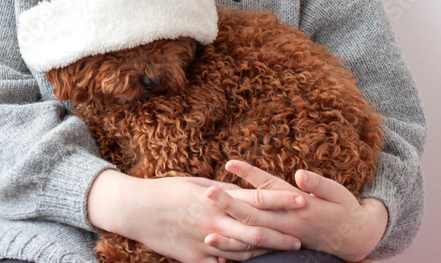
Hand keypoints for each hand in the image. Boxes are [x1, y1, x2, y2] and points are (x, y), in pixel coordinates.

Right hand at [88, 170, 302, 262]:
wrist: (137, 209)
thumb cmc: (167, 191)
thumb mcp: (196, 184)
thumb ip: (223, 190)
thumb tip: (244, 192)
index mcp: (216, 199)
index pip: (257, 200)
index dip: (282, 201)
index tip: (304, 200)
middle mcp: (215, 221)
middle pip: (257, 231)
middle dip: (282, 234)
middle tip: (302, 236)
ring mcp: (206, 242)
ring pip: (243, 251)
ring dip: (265, 251)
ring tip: (284, 250)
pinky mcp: (196, 259)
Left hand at [203, 160, 387, 260]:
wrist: (355, 239)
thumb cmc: (345, 209)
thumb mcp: (337, 192)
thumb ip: (318, 184)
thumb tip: (299, 174)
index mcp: (300, 207)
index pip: (268, 189)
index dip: (249, 175)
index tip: (228, 163)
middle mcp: (288, 225)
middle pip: (253, 215)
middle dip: (229, 205)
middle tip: (206, 194)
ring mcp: (284, 240)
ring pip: (252, 241)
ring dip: (229, 239)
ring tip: (205, 235)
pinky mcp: (282, 249)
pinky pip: (257, 255)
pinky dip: (239, 256)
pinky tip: (221, 257)